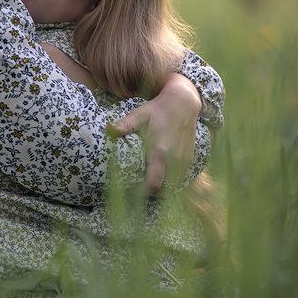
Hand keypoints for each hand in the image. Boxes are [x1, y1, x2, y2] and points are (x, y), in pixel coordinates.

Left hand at [108, 73, 201, 194]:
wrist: (183, 104)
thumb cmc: (158, 110)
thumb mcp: (140, 114)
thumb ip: (125, 124)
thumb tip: (108, 129)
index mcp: (160, 151)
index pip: (154, 182)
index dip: (143, 192)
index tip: (132, 191)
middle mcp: (174, 159)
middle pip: (164, 190)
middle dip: (151, 193)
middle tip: (137, 190)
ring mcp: (183, 160)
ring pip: (173, 186)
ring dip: (161, 189)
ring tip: (148, 184)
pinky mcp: (189, 159)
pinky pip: (179, 179)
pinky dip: (170, 182)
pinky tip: (161, 176)